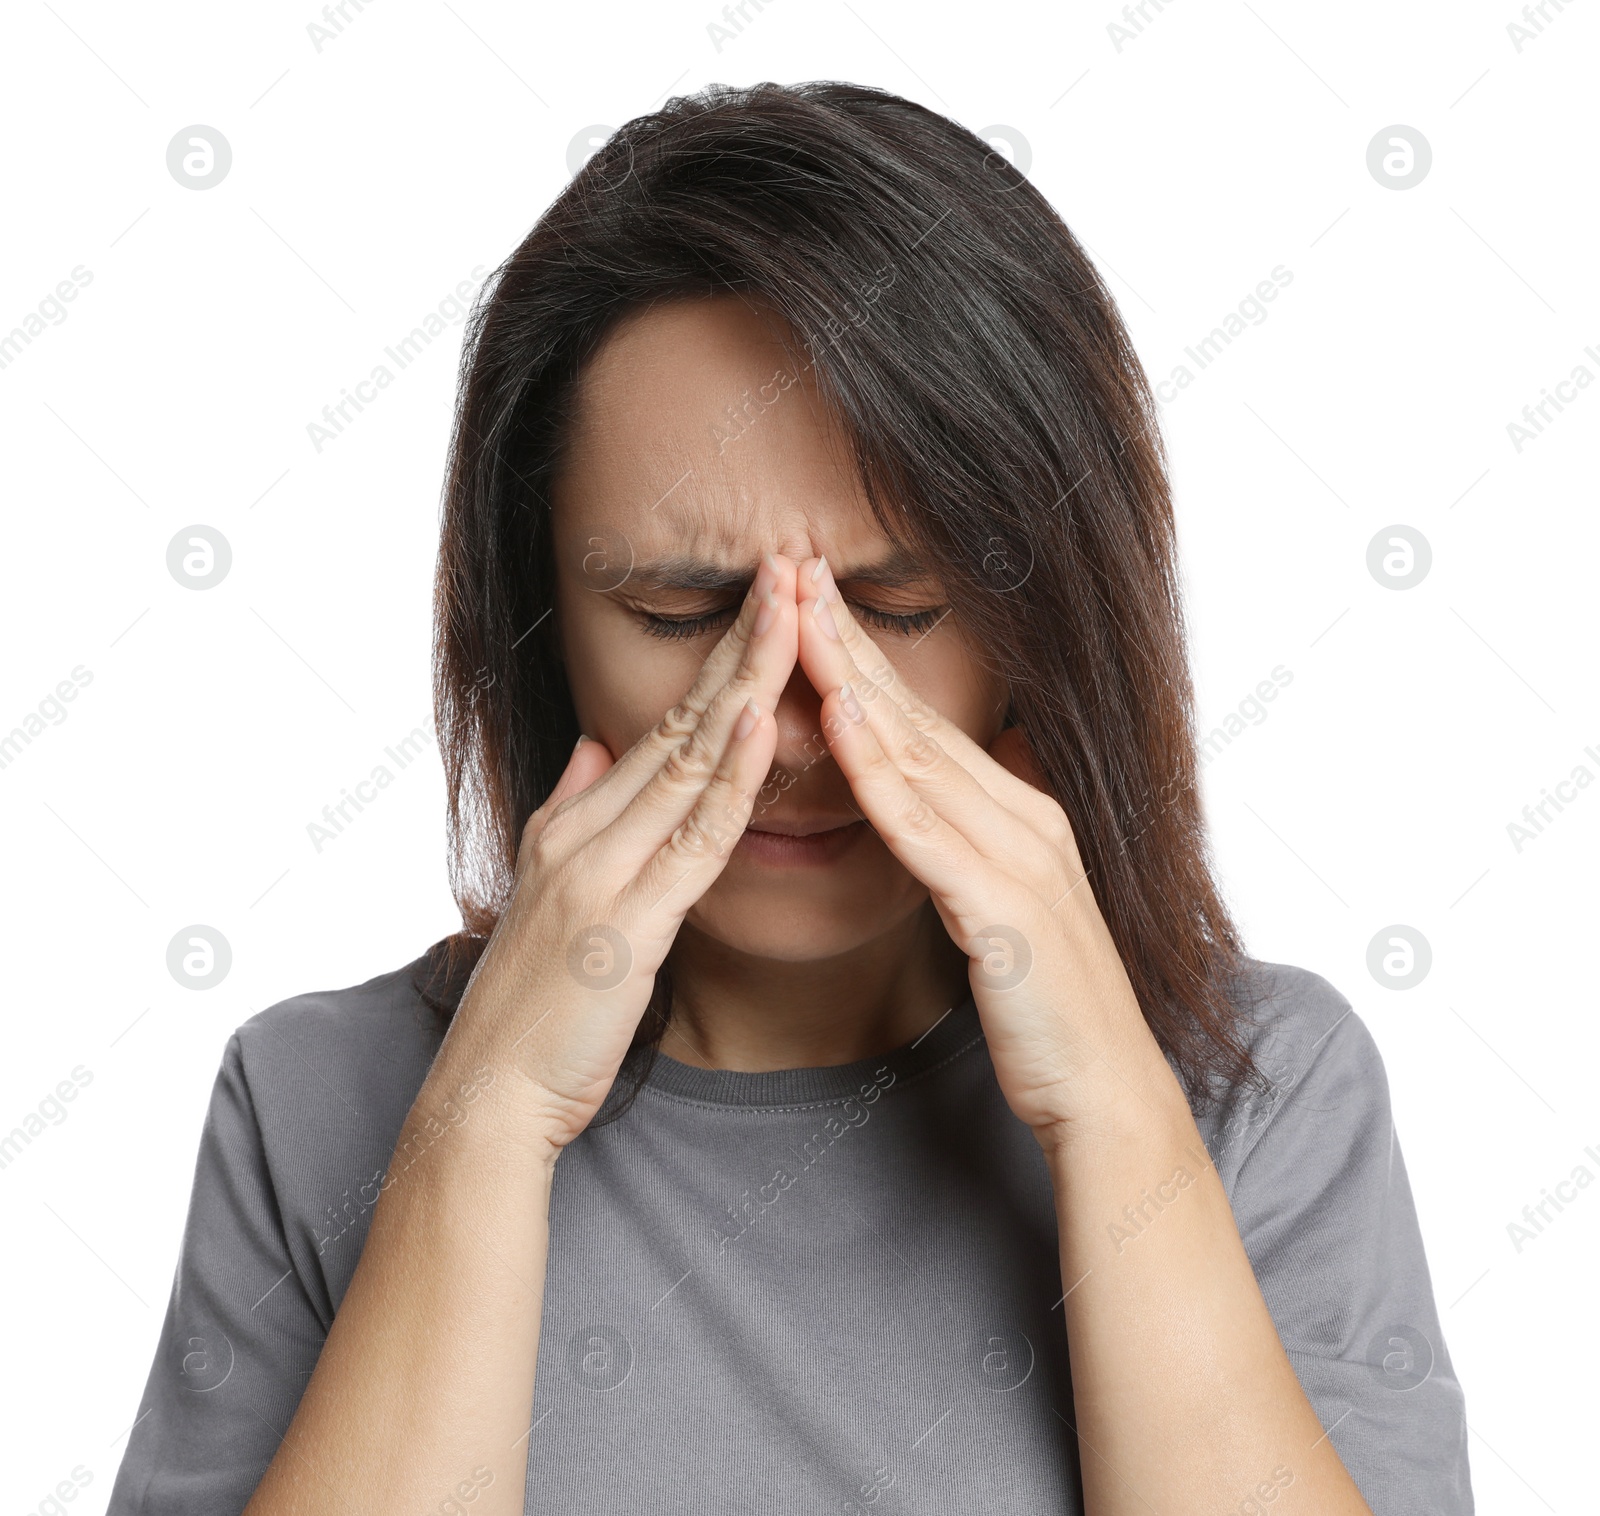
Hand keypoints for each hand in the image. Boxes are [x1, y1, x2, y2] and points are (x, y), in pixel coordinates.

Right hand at [436, 555, 802, 1157]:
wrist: (489, 1089)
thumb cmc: (534, 1000)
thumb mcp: (548, 887)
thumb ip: (574, 809)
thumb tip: (598, 745)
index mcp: (578, 818)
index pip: (665, 720)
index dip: (720, 658)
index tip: (768, 598)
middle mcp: (587, 827)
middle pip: (681, 718)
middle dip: (742, 640)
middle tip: (789, 564)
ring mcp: (603, 869)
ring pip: (690, 759)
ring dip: (746, 681)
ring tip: (791, 611)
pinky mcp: (626, 923)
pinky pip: (691, 838)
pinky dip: (729, 776)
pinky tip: (762, 721)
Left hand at [793, 555, 1176, 1145]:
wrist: (1109, 1092)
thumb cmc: (1049, 1011)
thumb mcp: (1002, 911)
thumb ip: (965, 852)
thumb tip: (923, 811)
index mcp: (1020, 815)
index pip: (926, 723)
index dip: (866, 660)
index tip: (813, 603)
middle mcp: (1023, 818)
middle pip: (918, 717)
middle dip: (851, 643)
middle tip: (795, 571)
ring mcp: (1019, 857)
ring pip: (919, 756)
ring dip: (854, 684)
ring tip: (802, 620)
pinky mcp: (1005, 908)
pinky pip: (927, 830)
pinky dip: (881, 774)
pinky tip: (841, 726)